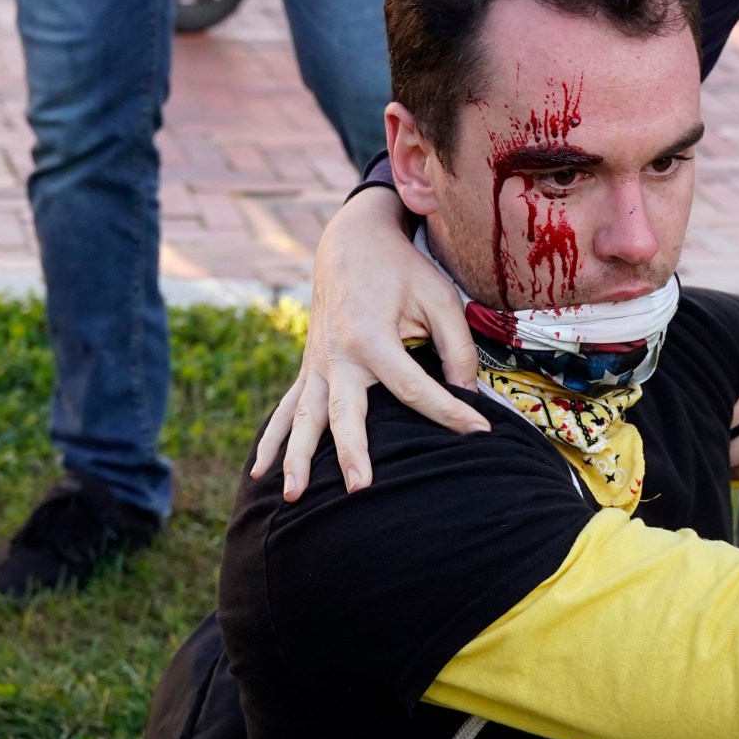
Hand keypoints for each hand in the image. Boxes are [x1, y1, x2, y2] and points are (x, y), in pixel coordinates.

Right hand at [251, 188, 484, 499]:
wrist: (351, 242)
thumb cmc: (401, 269)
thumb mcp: (440, 297)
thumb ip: (457, 347)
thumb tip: (467, 395)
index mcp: (370, 336)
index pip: (413, 386)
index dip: (449, 411)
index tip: (480, 431)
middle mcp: (336, 355)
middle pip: (344, 413)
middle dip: (352, 453)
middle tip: (360, 489)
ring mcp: (316, 364)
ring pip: (304, 418)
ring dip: (297, 459)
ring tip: (292, 496)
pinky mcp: (309, 368)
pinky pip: (287, 409)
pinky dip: (272, 441)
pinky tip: (258, 473)